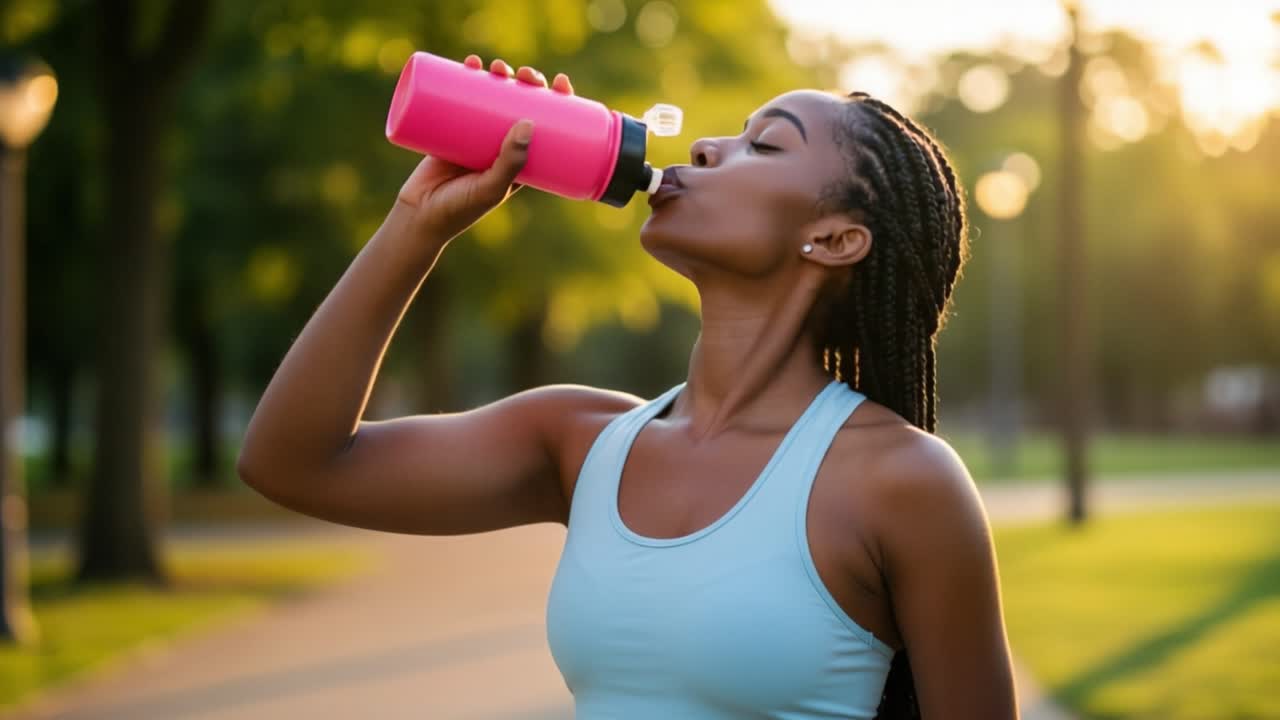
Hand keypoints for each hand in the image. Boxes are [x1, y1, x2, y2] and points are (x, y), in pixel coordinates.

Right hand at [395, 55, 574, 241]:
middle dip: (527, 83)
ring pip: (494, 98)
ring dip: (500, 75)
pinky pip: (462, 99)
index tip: (562, 83)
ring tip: (498, 66)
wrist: (419, 216)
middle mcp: (502, 146)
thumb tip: (529, 121)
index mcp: (522, 160)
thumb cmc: (461, 209)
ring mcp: (477, 137)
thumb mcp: (492, 188)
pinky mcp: (451, 130)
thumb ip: (510, 161)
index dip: (558, 102)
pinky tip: (473, 63)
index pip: (549, 126)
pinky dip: (467, 78)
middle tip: (526, 74)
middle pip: (522, 105)